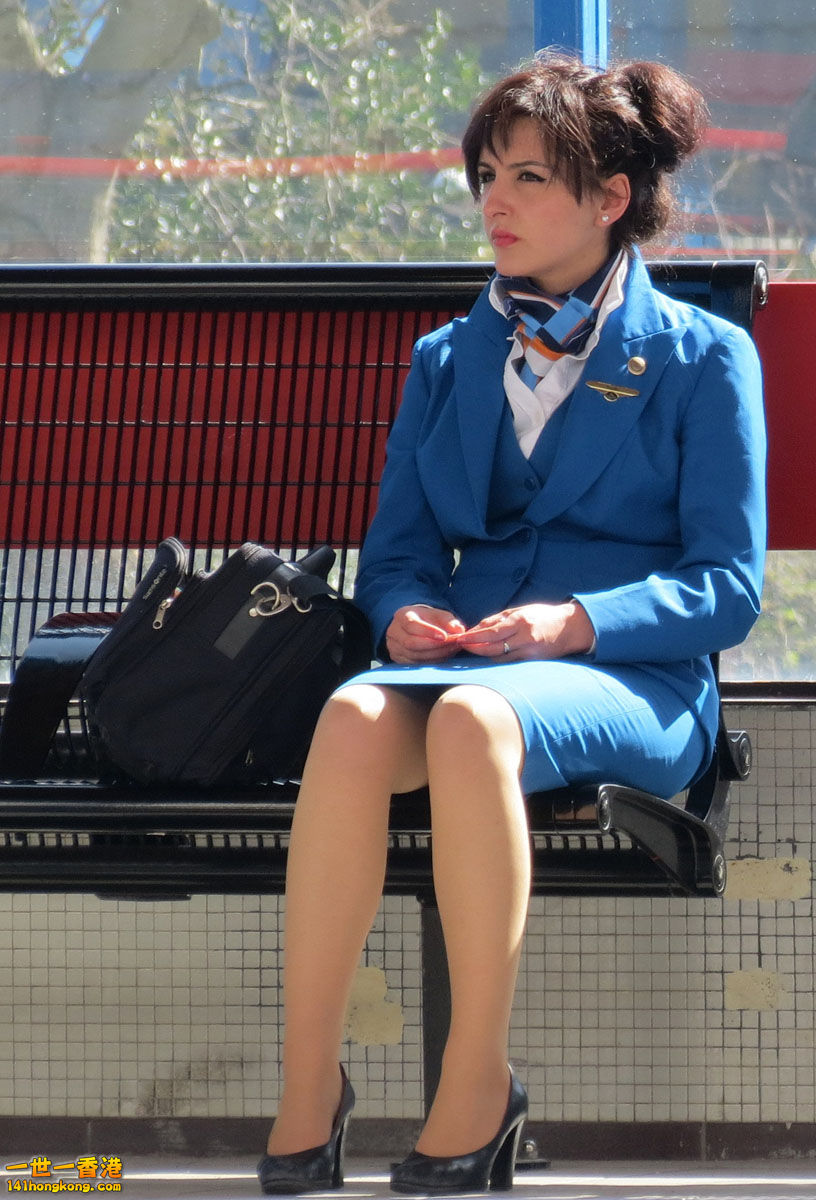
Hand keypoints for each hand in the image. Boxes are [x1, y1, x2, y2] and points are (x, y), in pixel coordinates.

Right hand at [385, 606, 465, 663]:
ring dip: (436, 654)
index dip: (428, 632)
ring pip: (414, 656)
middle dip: (435, 646)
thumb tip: (458, 630)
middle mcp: (394, 632)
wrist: (417, 627)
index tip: (445, 636)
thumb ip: (449, 621)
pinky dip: (432, 661)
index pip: (412, 625)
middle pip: (411, 643)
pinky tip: (444, 656)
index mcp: (401, 616)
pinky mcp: (399, 659)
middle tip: (453, 644)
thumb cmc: (428, 620)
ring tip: (452, 649)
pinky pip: (416, 664)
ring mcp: (394, 647)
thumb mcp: (439, 615)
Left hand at [454, 602, 594, 661]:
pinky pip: (509, 662)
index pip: (491, 632)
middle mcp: (524, 637)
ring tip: (468, 652)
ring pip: (499, 658)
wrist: (571, 628)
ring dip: (482, 656)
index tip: (459, 637)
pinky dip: (496, 660)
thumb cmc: (544, 616)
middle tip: (458, 646)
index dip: (473, 637)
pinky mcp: (533, 661)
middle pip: (492, 647)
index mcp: (521, 621)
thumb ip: (499, 619)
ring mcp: (529, 651)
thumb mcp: (522, 610)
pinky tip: (486, 658)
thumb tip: (478, 627)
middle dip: (473, 648)